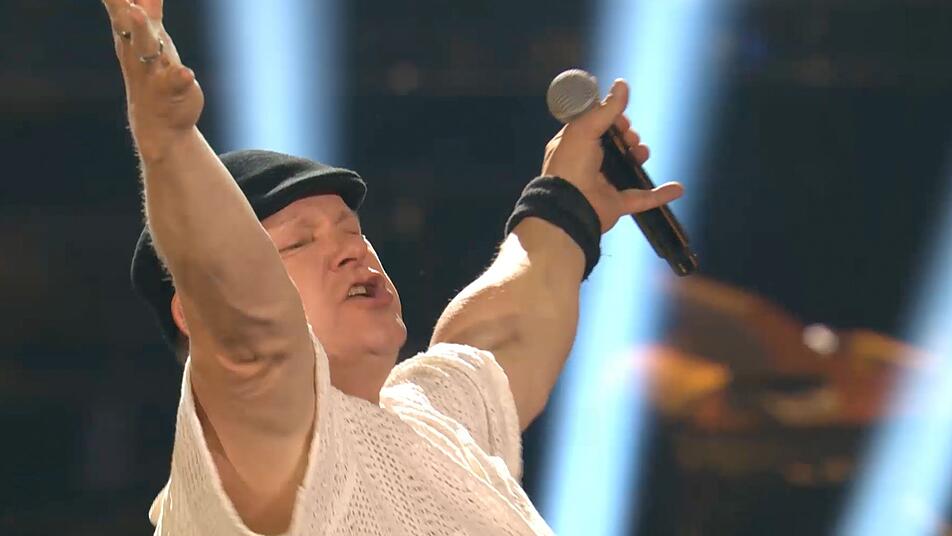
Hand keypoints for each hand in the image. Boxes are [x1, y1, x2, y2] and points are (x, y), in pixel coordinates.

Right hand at [100, 0, 203, 160]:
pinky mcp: (172, 91)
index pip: (121, 5)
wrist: (157, 123)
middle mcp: (138, 50)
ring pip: (145, 48)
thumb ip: (148, 5)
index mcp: (131, 34)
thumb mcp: (151, 34)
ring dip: (140, 30)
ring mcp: (153, 71)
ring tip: (136, 13)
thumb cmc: (153, 69)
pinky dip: (180, 77)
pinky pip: (175, 82)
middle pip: (127, 22)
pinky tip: (186, 73)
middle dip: (123, 5)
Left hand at [541, 79, 683, 232]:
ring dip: (640, 155)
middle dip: (628, 136)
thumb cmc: (569, 166)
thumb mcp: (585, 128)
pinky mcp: (617, 204)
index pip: (598, 126)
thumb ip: (606, 108)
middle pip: (616, 144)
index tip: (620, 119)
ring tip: (640, 153)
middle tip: (628, 137)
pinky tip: (677, 188)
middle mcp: (588, 164)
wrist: (568, 207)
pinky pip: (643, 198)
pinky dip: (660, 193)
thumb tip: (621, 84)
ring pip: (629, 166)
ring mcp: (604, 184)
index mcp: (575, 145)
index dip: (612, 120)